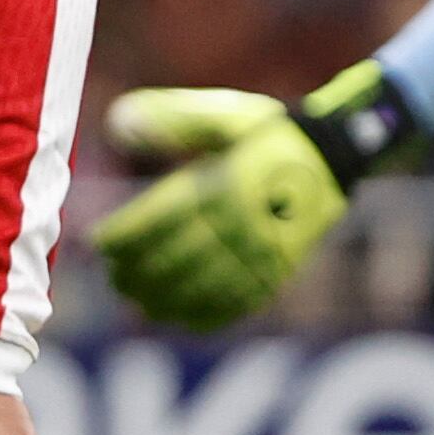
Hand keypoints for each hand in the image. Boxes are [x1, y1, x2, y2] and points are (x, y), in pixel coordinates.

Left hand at [92, 72, 364, 330]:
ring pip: (205, 287)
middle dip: (140, 273)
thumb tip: (118, 125)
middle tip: (114, 280)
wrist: (333, 153)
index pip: (160, 220)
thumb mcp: (219, 114)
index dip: (125, 237)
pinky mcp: (280, 268)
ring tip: (139, 303)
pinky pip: (242, 301)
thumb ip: (169, 118)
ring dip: (168, 299)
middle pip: (177, 259)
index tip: (100, 246)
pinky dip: (211, 315)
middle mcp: (240, 224)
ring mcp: (263, 251)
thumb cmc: (264, 131)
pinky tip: (185, 320)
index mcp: (220, 185)